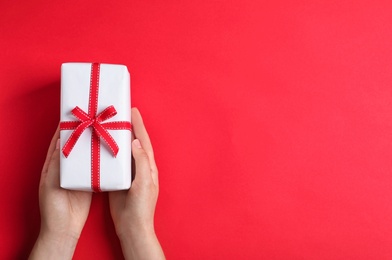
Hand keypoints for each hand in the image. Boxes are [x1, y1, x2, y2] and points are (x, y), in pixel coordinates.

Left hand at [29, 126, 91, 259]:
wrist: (64, 228)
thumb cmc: (52, 206)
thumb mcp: (50, 182)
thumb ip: (57, 163)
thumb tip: (62, 142)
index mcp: (53, 166)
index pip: (58, 143)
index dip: (63, 130)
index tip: (72, 117)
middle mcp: (66, 168)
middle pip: (74, 146)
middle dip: (81, 134)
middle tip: (91, 121)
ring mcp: (79, 175)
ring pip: (86, 155)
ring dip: (92, 145)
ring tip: (101, 132)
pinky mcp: (89, 183)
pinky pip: (95, 168)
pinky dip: (100, 159)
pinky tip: (107, 152)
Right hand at [109, 108, 164, 259]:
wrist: (132, 226)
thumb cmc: (142, 206)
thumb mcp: (144, 182)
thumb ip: (141, 162)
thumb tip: (135, 142)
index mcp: (148, 166)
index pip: (143, 140)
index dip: (138, 125)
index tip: (133, 110)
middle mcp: (139, 167)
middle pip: (133, 142)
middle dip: (128, 127)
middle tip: (119, 113)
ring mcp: (128, 173)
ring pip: (122, 151)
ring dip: (117, 138)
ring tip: (108, 125)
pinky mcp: (117, 180)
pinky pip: (113, 162)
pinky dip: (108, 152)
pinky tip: (100, 146)